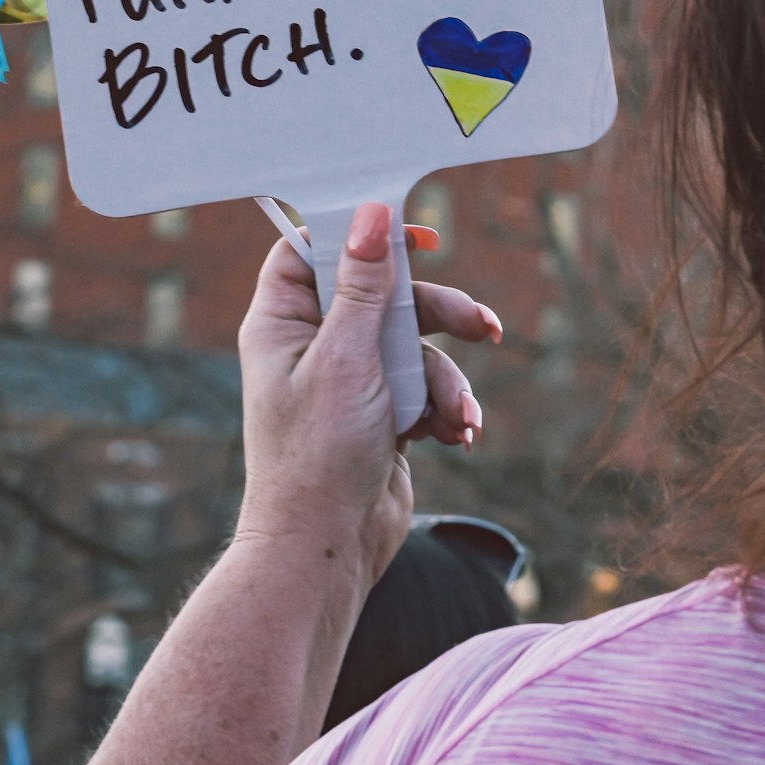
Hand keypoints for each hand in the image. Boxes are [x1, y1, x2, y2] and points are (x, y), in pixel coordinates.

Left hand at [236, 203, 496, 591]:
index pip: (313, 250)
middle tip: (481, 326)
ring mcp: (349, 381)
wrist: (328, 550)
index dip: (360, 234)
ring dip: (446, 382)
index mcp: (283, 322)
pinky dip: (444, 410)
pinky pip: (423, 390)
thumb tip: (372, 214)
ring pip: (414, 346)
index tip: (413, 236)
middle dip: (436, 316)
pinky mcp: (381, 414)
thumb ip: (364, 287)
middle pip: (383, 296)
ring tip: (461, 418)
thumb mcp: (347, 359)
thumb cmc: (319, 455)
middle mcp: (313, 345)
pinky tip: (457, 437)